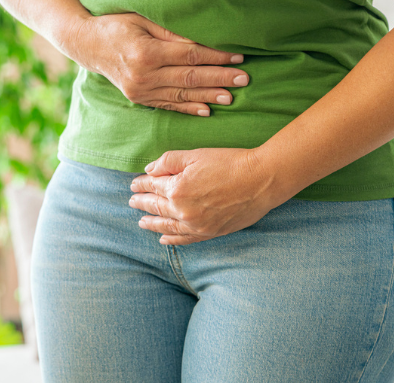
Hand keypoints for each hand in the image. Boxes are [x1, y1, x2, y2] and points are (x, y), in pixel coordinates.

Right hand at [75, 13, 248, 116]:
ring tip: (232, 97)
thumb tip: (203, 40)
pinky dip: (188, 107)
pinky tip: (207, 110)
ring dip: (208, 96)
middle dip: (219, 79)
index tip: (237, 56)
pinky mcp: (139, 98)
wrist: (87, 45)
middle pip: (189, 78)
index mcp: (145, 52)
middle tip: (244, 79)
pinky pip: (168, 104)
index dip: (215, 57)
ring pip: (181, 94)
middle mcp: (143, 75)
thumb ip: (172, 31)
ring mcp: (140, 90)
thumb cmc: (117, 24)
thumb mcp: (143, 19)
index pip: (189, 56)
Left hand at [128, 148, 284, 244]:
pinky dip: (171, 240)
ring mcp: (196, 224)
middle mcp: (182, 210)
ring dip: (151, 223)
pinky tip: (163, 239)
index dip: (141, 184)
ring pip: (166, 226)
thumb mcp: (195, 154)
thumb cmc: (230, 162)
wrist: (261, 180)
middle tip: (132, 201)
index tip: (134, 184)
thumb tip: (149, 170)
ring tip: (141, 221)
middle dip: (141, 203)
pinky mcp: (209, 233)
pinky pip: (184, 239)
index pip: (152, 186)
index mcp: (177, 188)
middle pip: (155, 206)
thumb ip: (169, 161)